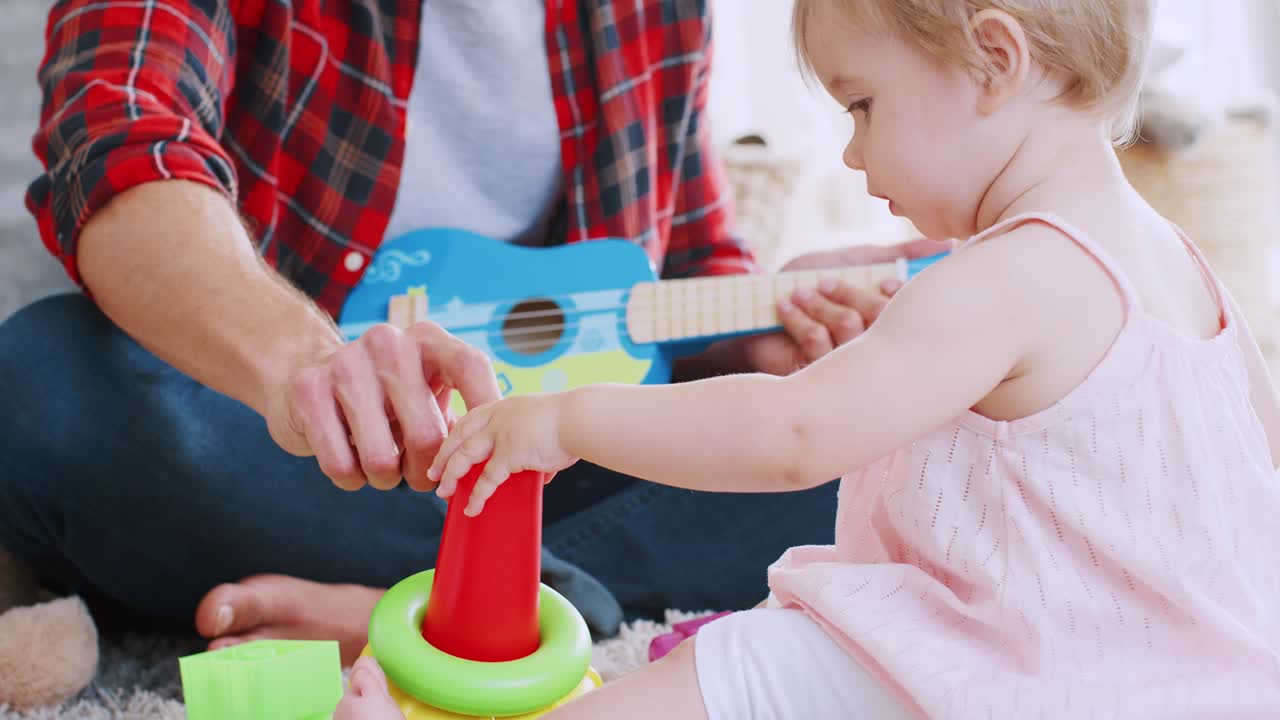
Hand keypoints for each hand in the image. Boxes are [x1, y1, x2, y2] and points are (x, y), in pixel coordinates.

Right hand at [264, 322, 500, 492]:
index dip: (486, 407)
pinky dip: (352, 479)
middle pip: (427, 435)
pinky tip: (352, 462)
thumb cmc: (386, 394)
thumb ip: (461, 416)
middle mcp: (388, 343)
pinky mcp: (309, 390)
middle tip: (420, 476)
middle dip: (426, 472)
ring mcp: (345, 364)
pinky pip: (342, 465)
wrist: (308, 372)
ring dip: (386, 479)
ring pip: (382, 459)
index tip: (492, 448)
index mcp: (427, 339)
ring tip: (383, 465)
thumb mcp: (427, 389)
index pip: (470, 367)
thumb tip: (495, 461)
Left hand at [428, 394, 577, 516]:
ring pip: (463, 457)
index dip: (456, 435)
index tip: (448, 447)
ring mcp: (500, 435)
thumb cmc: (572, 421)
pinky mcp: (509, 454)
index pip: (471, 419)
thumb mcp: (546, 424)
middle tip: (434, 473)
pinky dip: (477, 495)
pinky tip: (471, 507)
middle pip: (458, 437)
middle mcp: (497, 418)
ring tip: (443, 492)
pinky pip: (487, 479)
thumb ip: (537, 447)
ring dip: (451, 476)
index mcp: (504, 407)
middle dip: (444, 456)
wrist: (580, 418)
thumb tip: (542, 472)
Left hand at [742, 237, 951, 374]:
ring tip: (800, 292)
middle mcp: (872, 353)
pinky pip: (818, 345)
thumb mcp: (853, 261)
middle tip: (826, 283)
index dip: (900, 299)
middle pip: (882, 324)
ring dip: (821, 306)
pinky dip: (801, 319)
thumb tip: (945, 244)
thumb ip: (896, 255)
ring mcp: (845, 370)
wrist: (756, 306)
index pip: (912, 319)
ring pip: (850, 332)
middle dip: (852, 297)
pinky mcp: (816, 379)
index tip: (885, 282)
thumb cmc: (808, 281)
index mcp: (889, 328)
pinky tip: (786, 306)